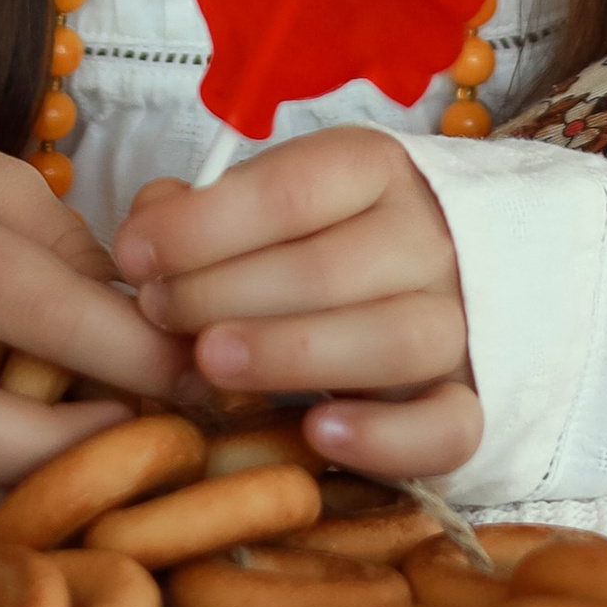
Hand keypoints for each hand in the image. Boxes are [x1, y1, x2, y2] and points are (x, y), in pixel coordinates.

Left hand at [112, 128, 481, 482]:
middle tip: (161, 314)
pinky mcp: (472, 401)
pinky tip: (317, 430)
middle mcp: (428, 238)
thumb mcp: (273, 201)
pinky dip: (387, 435)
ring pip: (396, 338)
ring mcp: (461, 321)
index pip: (293, 188)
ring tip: (210, 363)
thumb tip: (150, 226)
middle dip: (227, 291)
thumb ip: (207, 209)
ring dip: (292, 353)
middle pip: (332, 266)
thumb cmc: (325, 239)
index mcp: (376, 171)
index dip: (203, 225)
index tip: (134, 256)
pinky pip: (450, 425)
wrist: (449, 281)